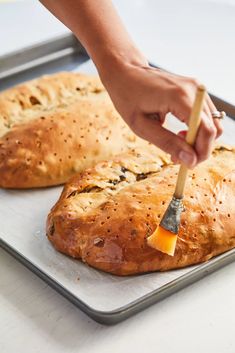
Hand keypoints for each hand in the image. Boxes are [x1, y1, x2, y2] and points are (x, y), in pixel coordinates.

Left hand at [99, 59, 222, 167]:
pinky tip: (179, 133)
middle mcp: (194, 89)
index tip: (187, 164)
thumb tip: (190, 160)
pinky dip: (197, 130)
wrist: (126, 72)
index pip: (206, 130)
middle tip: (178, 157)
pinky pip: (205, 116)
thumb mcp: (142, 126)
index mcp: (179, 97)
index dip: (201, 151)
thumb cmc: (128, 97)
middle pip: (214, 128)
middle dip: (200, 149)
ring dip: (198, 140)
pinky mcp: (195, 90)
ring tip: (176, 144)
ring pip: (213, 124)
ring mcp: (196, 88)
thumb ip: (167, 143)